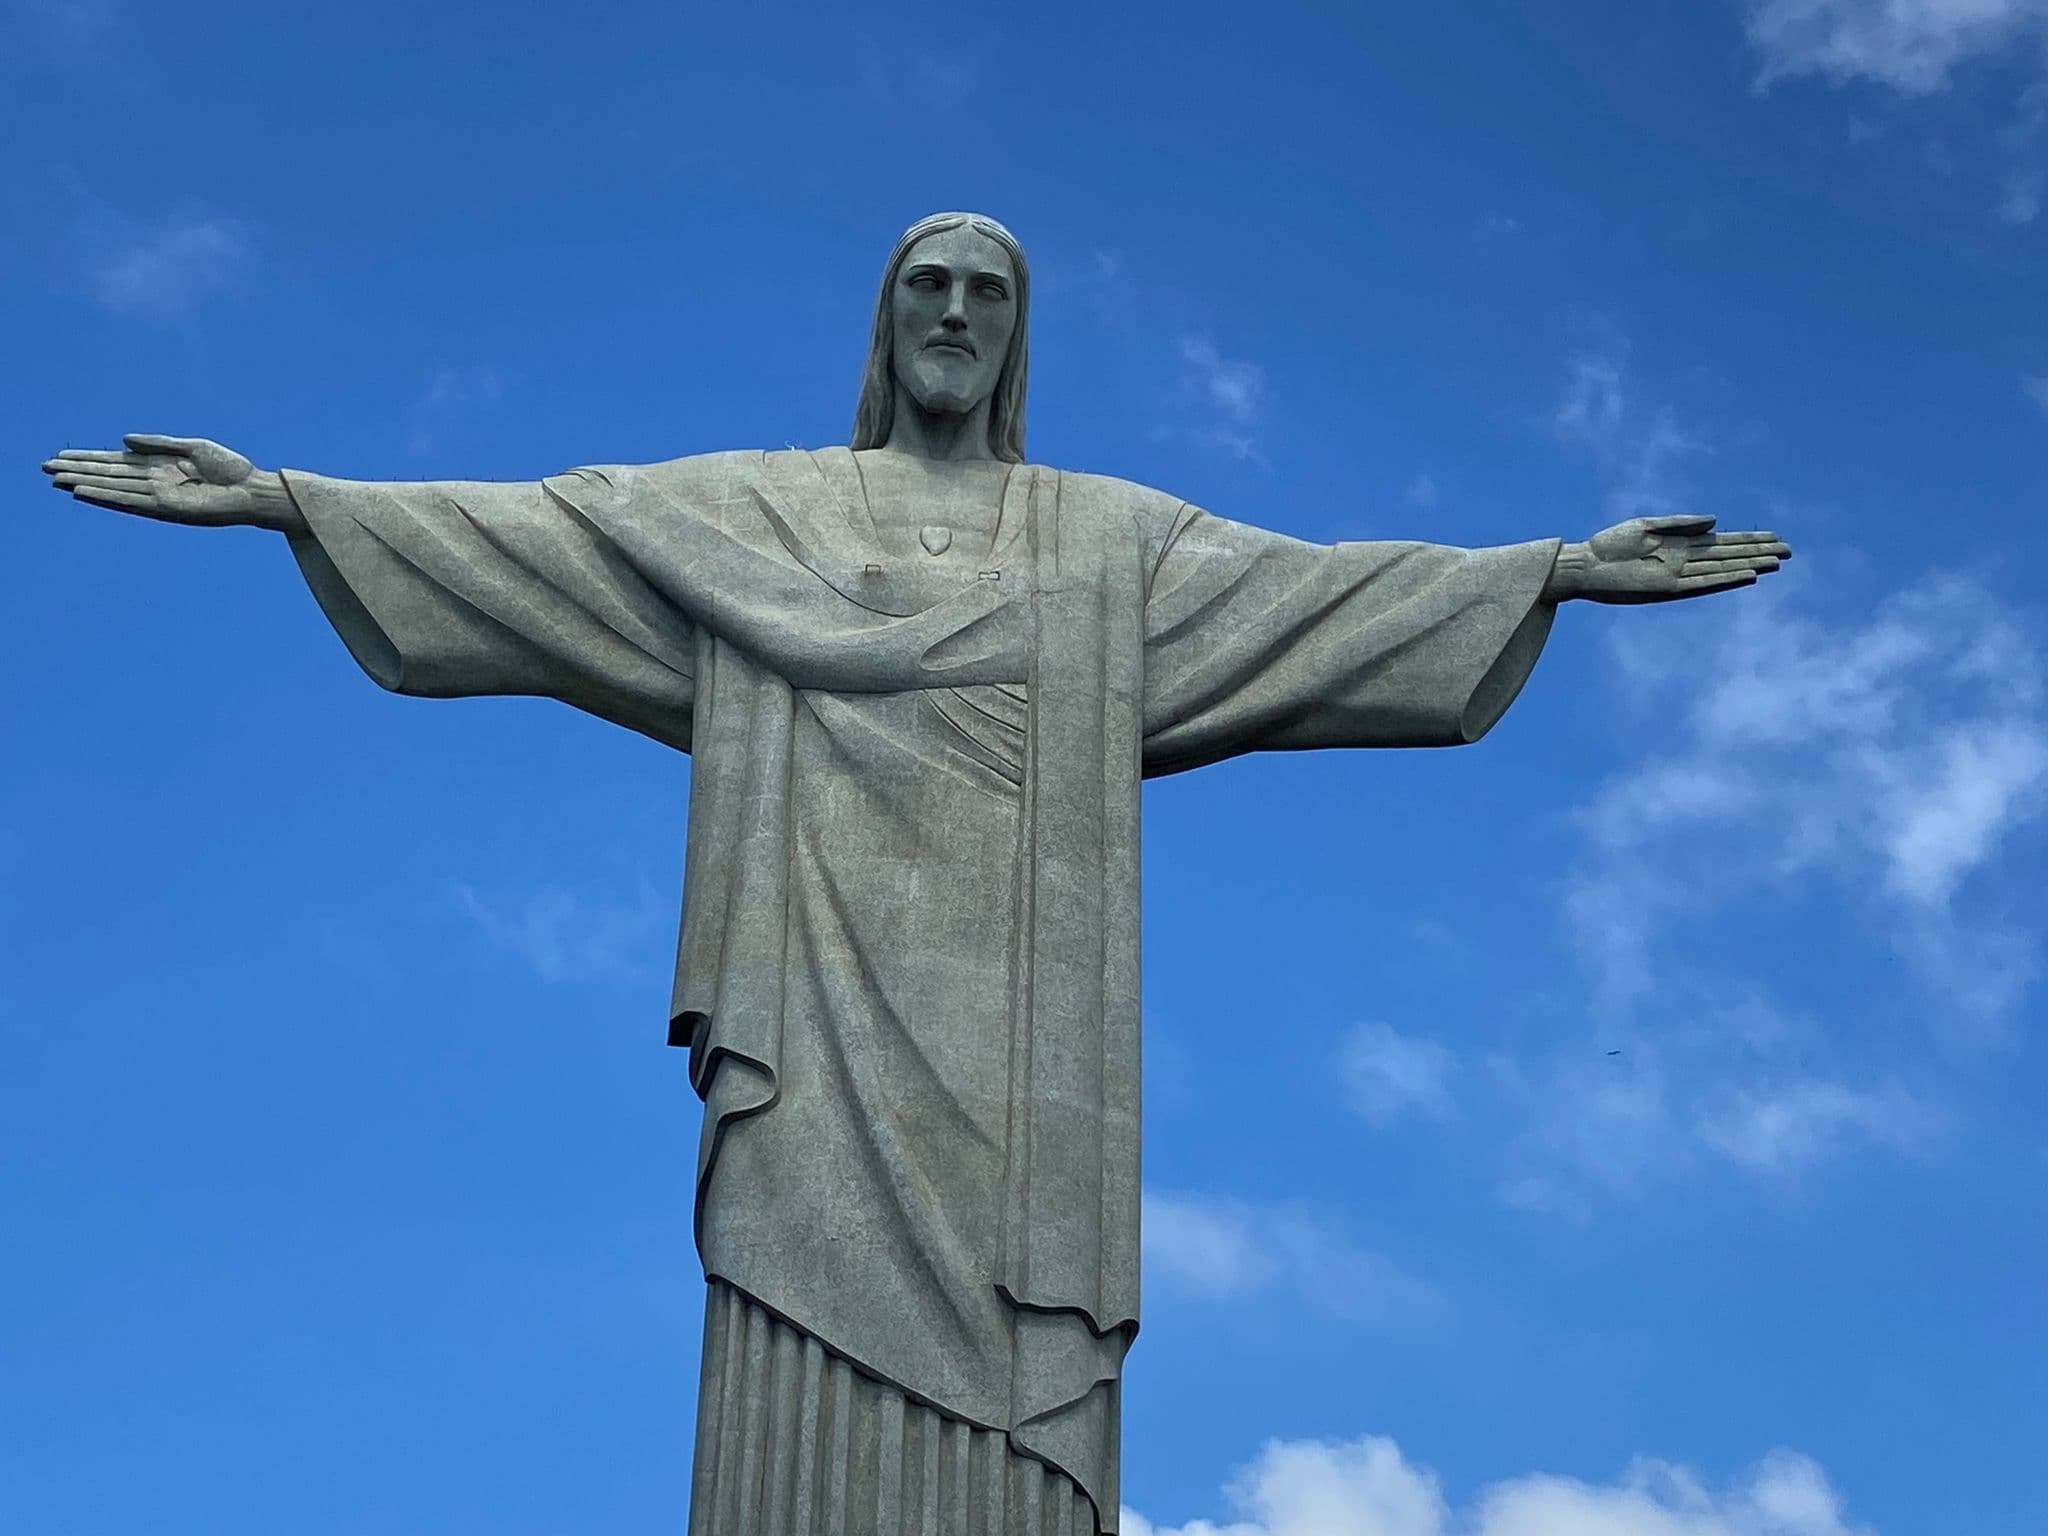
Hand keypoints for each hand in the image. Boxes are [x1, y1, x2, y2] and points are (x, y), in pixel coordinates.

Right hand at [42, 434, 301, 532]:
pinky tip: (85, 492)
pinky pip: (130, 501)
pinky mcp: (166, 508)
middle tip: (44, 467)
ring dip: (84, 483)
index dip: (89, 458)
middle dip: (77, 469)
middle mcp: (154, 481)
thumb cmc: (231, 469)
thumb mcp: (193, 447)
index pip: (116, 461)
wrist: (253, 490)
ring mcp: (158, 495)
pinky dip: (107, 497)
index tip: (62, 456)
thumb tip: (123, 440)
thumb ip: (158, 442)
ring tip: (56, 479)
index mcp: (159, 465)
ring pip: (112, 487)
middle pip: (108, 473)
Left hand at [1546, 514, 1789, 603]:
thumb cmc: (1609, 545)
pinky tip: (1747, 575)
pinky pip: (1703, 584)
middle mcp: (1683, 561)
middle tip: (1789, 551)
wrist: (1583, 566)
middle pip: (1729, 556)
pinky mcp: (1667, 589)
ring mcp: (1677, 576)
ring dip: (1749, 566)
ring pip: (1721, 570)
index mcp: (1679, 545)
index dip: (1748, 540)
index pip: (1722, 542)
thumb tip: (1716, 521)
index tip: (1774, 537)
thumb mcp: (1646, 526)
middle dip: (1757, 552)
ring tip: (1776, 563)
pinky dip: (1725, 580)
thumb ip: (1681, 523)